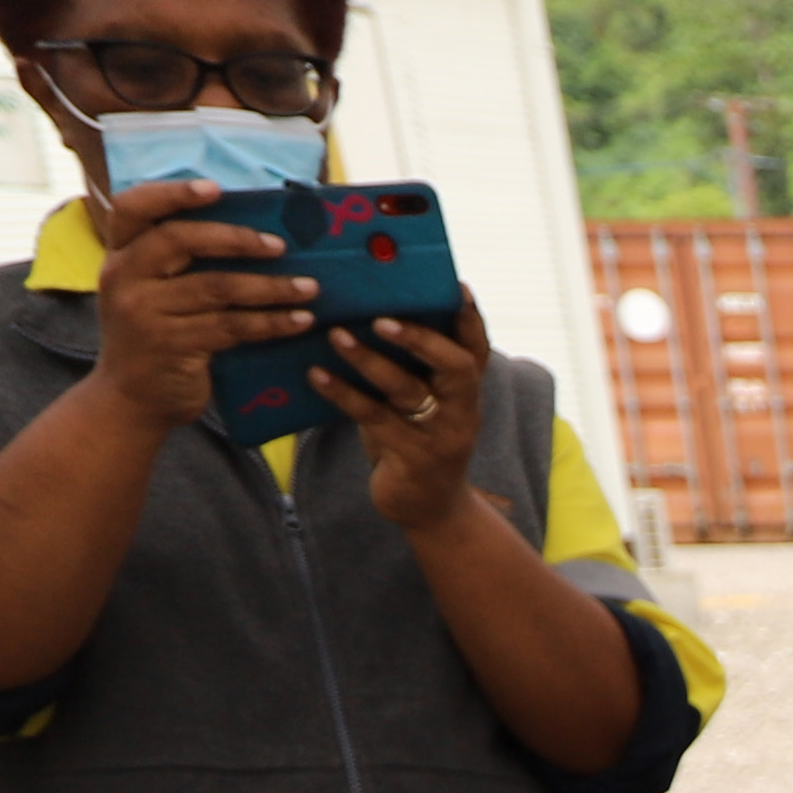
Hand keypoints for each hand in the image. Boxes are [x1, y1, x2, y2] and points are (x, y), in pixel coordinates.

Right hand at [76, 181, 313, 431]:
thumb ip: (177, 262)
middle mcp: (125, 276)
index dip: (172, 193)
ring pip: (215, 287)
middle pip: (179, 240)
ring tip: (310, 287)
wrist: (132, 398)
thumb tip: (250, 230)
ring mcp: (145, 312)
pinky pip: (231, 327)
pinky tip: (300, 320)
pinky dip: (271, 322)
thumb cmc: (155, 335)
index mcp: (119, 254)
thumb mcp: (150, 290)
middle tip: (280, 245)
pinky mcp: (172, 345)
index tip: (215, 188)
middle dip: (235, 238)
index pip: (133, 207)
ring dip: (269, 286)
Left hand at [311, 299, 495, 532]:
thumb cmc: (416, 440)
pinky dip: (343, 393)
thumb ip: (410, 366)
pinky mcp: (413, 458)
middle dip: (420, 337)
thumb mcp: (422, 401)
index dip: (469, 317)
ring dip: (370, 361)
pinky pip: (375, 419)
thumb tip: (362, 310)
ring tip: (336, 335)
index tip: (457, 285)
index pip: (476, 347)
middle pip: (455, 365)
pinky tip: (315, 375)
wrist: (428, 507)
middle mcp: (463, 409)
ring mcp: (441, 435)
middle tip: (381, 318)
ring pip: (408, 390)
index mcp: (466, 389)